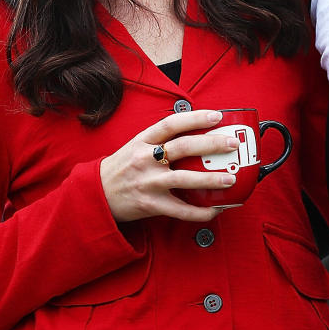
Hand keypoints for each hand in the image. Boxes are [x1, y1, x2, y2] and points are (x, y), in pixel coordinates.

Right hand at [100, 109, 238, 223]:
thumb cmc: (121, 168)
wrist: (96, 195)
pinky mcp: (151, 205)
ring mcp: (148, 182)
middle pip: (184, 147)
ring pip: (185, 179)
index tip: (217, 117)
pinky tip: (215, 209)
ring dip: (211, 179)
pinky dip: (200, 212)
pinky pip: (180, 210)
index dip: (196, 118)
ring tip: (231, 178)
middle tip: (232, 144)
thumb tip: (195, 132)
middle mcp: (146, 159)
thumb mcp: (136, 146)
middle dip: (212, 144)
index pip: (172, 124)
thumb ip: (160, 140)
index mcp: (143, 140)